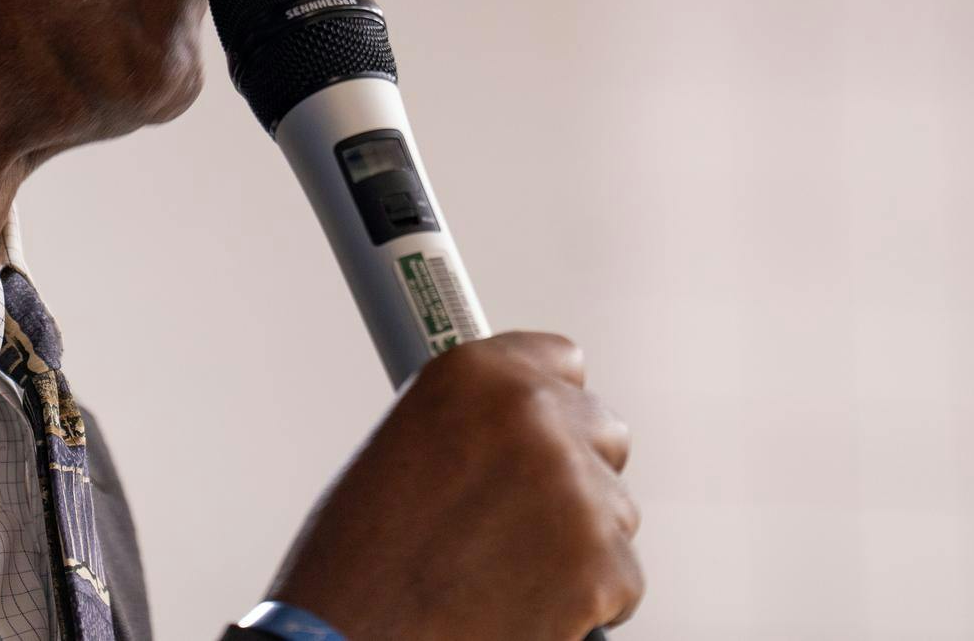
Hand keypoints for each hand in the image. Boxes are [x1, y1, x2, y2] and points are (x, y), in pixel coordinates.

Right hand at [265, 332, 641, 639]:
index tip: (545, 430)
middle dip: (578, 473)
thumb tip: (519, 432)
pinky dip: (588, 601)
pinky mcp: (603, 563)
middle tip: (527, 520)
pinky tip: (527, 608)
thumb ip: (473, 424)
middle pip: (604, 430)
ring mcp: (574, 486)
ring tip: (507, 574)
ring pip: (616, 510)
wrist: (351, 638)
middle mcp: (531, 413)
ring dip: (580, 542)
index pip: (561, 360)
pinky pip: (623, 577)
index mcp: (473, 373)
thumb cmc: (358, 563)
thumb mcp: (403, 449)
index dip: (552, 403)